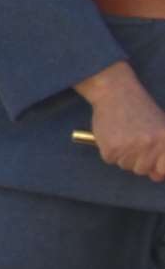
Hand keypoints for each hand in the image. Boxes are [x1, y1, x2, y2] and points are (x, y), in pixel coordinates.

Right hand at [78, 62, 164, 180]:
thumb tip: (157, 176)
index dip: (156, 167)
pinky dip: (108, 149)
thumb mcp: (160, 128)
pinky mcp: (111, 148)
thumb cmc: (140, 111)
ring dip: (122, 154)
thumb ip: (162, 153)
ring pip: (125, 165)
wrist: (116, 92)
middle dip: (136, 159)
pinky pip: (110, 159)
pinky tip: (111, 134)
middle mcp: (151, 145)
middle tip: (132, 139)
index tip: (151, 158)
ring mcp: (131, 147)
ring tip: (121, 134)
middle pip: (142, 170)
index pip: (163, 171)